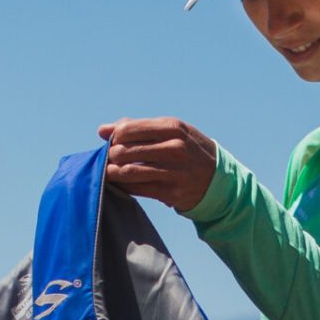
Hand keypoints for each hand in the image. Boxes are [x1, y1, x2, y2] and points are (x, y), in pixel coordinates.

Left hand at [99, 118, 216, 213]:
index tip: (114, 142)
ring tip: (111, 171)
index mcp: (172, 127)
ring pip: (129, 172)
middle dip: (112, 156)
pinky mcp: (171, 192)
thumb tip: (102, 130)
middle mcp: (174, 147)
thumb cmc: (187, 149)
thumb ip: (136, 128)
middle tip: (111, 159)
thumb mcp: (170, 131)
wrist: (218, 179)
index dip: (115, 137)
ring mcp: (173, 171)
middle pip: (125, 151)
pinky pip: (137, 189)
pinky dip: (124, 186)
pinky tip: (121, 183)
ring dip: (113, 173)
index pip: (128, 130)